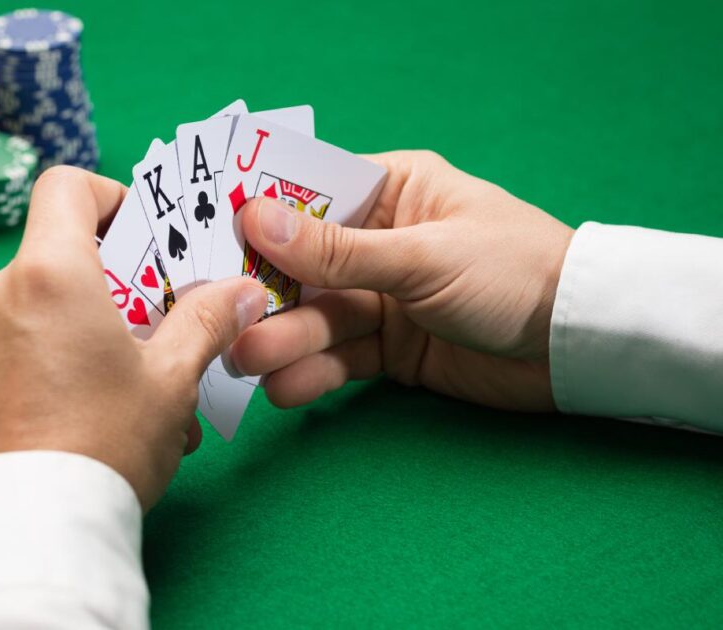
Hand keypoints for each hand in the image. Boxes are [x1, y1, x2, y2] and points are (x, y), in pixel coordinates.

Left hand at [0, 166, 265, 510]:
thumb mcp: (171, 377)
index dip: (112, 196)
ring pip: (51, 306)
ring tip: (149, 389)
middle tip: (164, 323)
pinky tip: (111, 413)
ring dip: (103, 331)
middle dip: (123, 283)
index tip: (148, 238)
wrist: (30, 531)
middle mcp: (0, 293)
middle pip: (65, 252)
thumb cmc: (103, 443)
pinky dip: (70, 360)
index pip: (66, 186)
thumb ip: (206, 321)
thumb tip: (244, 292)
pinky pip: (29, 345)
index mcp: (47, 273)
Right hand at [229, 151, 573, 411]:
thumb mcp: (423, 256)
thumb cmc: (513, 272)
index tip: (209, 240)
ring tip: (250, 363)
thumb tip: (256, 218)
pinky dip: (313, 373)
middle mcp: (378, 241)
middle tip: (224, 318)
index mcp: (391, 191)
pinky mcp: (389, 349)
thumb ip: (338, 250)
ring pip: (316, 316)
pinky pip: (339, 358)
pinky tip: (286, 389)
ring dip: (283, 339)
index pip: (309, 197)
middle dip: (265, 293)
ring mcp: (381, 298)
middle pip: (302, 265)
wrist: (579, 348)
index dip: (259, 219)